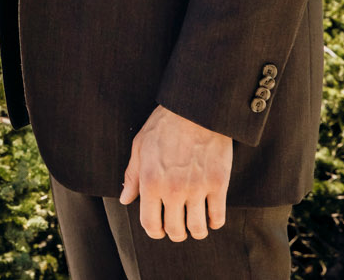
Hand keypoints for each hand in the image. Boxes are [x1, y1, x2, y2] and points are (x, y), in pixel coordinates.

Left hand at [119, 104, 231, 240]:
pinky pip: (218, 217)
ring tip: (195, 225)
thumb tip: (125, 199)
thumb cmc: (164, 125)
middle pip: (175, 230)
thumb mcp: (140, 146)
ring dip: (196, 231)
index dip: (154, 232)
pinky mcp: (218, 184)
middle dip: (175, 233)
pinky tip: (211, 216)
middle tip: (178, 228)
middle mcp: (173, 190)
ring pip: (198, 229)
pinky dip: (215, 222)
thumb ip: (133, 176)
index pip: (150, 223)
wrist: (195, 110)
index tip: (159, 230)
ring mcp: (197, 188)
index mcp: (151, 182)